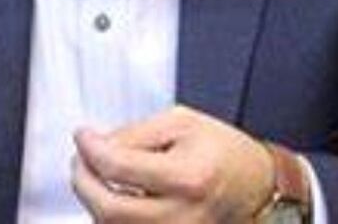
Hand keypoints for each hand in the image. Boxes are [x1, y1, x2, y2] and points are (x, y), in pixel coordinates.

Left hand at [71, 105, 274, 222]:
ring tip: (98, 174)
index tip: (82, 136)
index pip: (118, 168)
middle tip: (80, 160)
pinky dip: (111, 217)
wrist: (256, 185)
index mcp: (187, 178)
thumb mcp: (181, 123)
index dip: (89, 149)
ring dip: (94, 200)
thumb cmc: (224, 151)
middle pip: (108, 209)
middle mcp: (182, 215)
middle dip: (83, 181)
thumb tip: (96, 144)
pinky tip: (114, 196)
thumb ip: (134, 133)